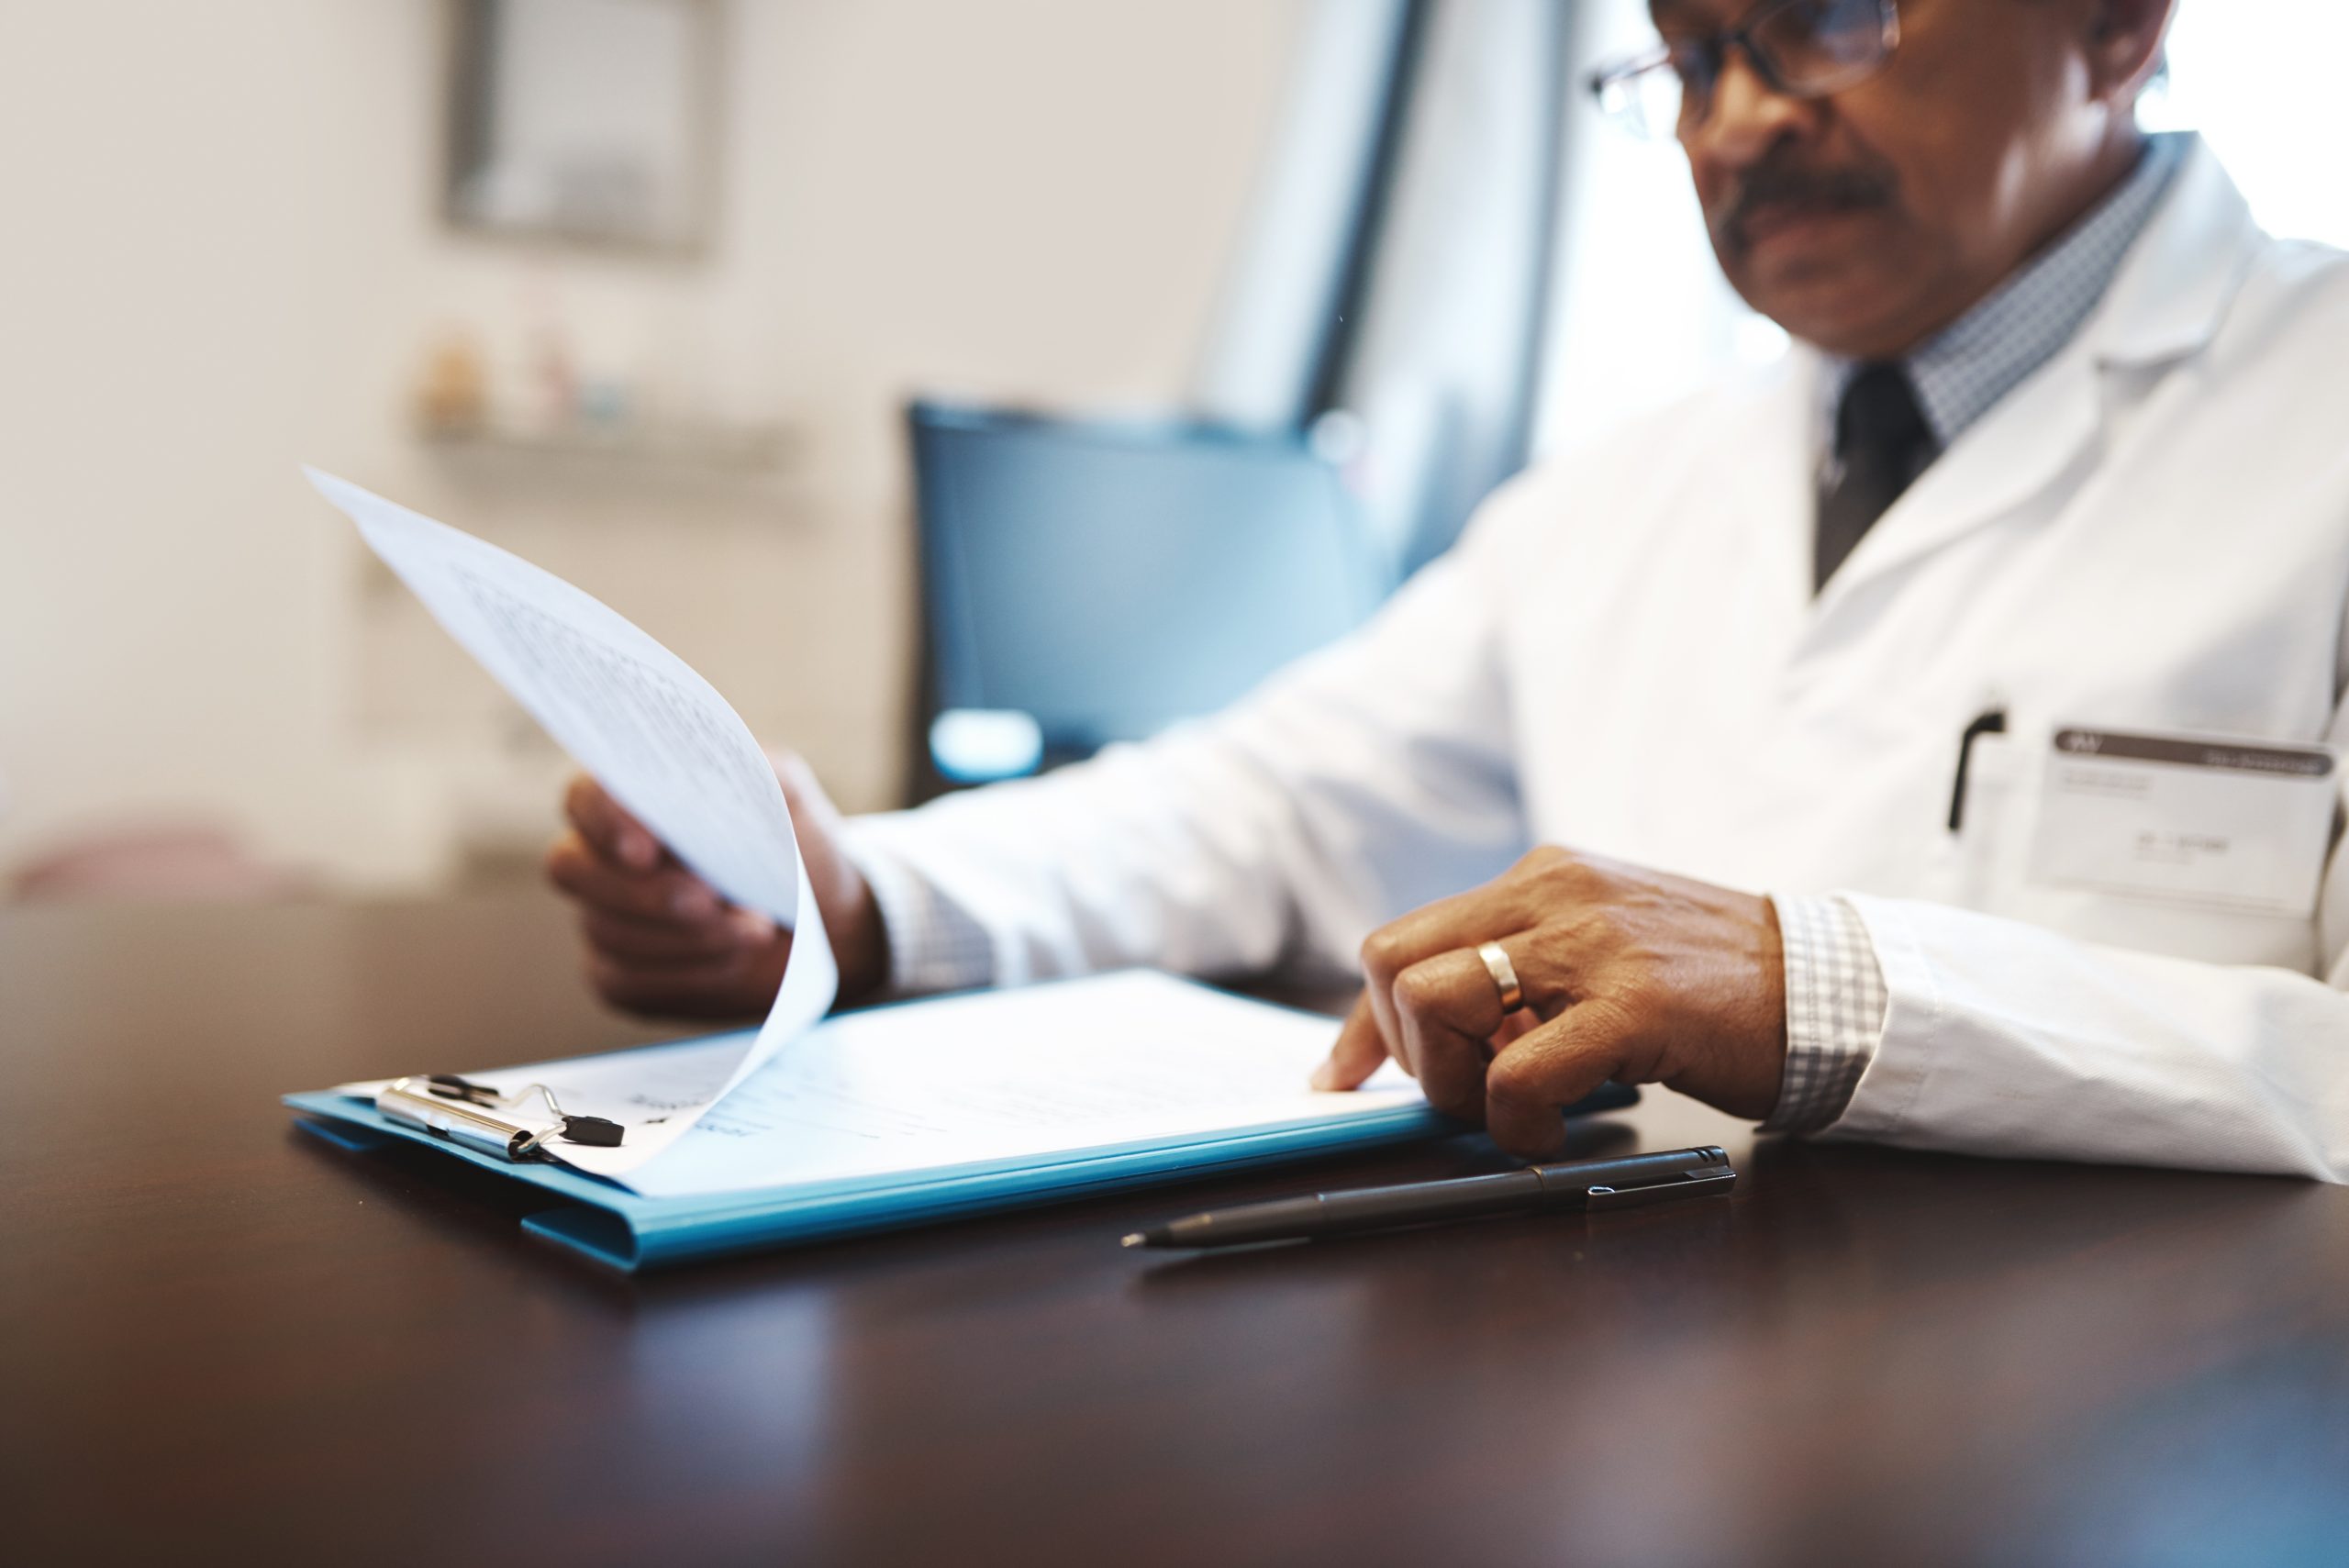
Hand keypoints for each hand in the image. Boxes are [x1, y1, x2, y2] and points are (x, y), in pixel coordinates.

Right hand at [544, 751, 888, 1017]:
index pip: (584, 797)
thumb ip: (756, 772)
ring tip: (755, 930)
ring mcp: (603, 917)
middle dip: (645, 890)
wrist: (825, 919)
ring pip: (607, 929)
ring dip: (686, 935)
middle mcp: (601, 856)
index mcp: (632, 800)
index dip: (605, 821)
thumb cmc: (794, 846)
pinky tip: (734, 962)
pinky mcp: (618, 975)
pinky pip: (625, 980)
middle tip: (709, 900)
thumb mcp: (790, 797)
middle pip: (575, 869)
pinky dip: (686, 973)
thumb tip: (718, 776)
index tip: (647, 849)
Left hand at [1311, 846, 1786, 1158]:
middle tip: (1463, 1095)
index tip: (1344, 1076)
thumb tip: (1447, 1040)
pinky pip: (1519, 1071)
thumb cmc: (1717, 985)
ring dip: (1451, 1081)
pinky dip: (1514, 1119)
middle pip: (1394, 962)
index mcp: (1542, 877)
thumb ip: (1529, 973)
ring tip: (1512, 1108)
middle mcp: (1553, 893)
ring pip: (1435, 1003)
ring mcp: (1590, 944)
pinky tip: (1551, 1131)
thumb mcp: (1606, 951)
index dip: (1362, 1022)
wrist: (1833, 989)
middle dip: (1405, 1049)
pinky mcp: (1631, 1003)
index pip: (1404, 939)